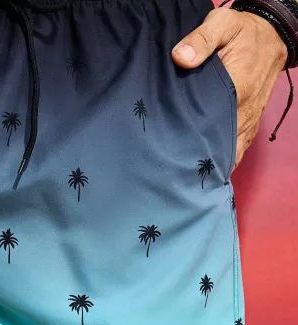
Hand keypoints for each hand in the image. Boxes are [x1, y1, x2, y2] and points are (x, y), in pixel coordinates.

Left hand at [172, 7, 287, 168]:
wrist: (272, 35)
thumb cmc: (242, 31)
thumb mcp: (222, 25)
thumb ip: (201, 40)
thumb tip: (180, 57)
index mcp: (236, 87)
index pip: (211, 122)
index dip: (192, 140)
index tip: (172, 155)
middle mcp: (244, 109)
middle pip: (218, 143)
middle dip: (197, 160)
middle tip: (172, 173)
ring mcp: (248, 118)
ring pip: (229, 150)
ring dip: (211, 164)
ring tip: (185, 180)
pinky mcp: (248, 122)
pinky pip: (237, 148)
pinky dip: (223, 160)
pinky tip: (206, 174)